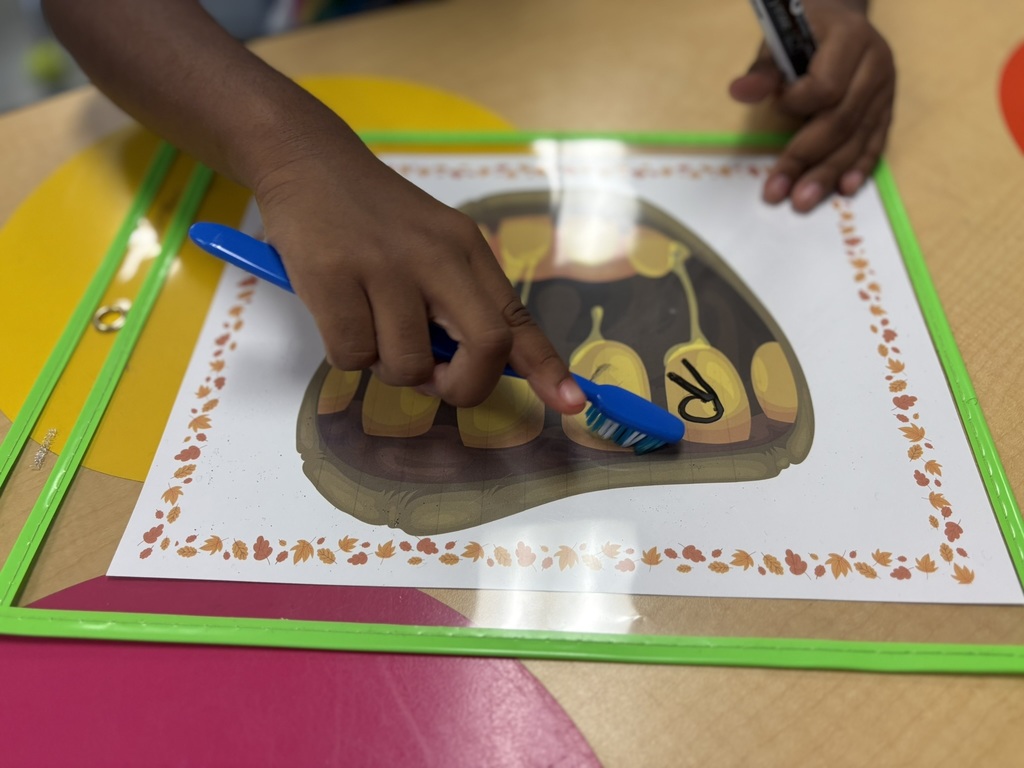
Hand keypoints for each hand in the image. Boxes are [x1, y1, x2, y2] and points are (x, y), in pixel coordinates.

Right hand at [254, 124, 585, 413]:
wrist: (308, 158)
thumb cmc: (374, 214)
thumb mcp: (433, 242)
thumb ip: (458, 299)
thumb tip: (469, 369)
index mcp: (467, 249)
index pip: (518, 318)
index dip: (546, 368)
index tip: (571, 403)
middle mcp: (436, 256)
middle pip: (485, 347)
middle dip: (463, 386)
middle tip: (433, 381)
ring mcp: (384, 266)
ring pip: (408, 365)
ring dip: (389, 368)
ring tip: (370, 326)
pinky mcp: (333, 278)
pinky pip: (352, 356)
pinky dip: (346, 353)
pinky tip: (338, 314)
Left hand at [729, 0, 894, 211]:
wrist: (841, 19)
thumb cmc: (804, 30)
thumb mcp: (780, 39)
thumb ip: (763, 70)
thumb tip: (740, 92)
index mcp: (851, 37)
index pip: (827, 86)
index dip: (798, 104)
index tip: (779, 106)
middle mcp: (876, 64)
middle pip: (842, 121)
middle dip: (806, 159)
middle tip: (778, 193)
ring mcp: (885, 89)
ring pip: (858, 139)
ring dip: (829, 174)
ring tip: (802, 202)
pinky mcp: (887, 109)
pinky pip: (876, 142)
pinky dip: (859, 167)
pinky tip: (845, 190)